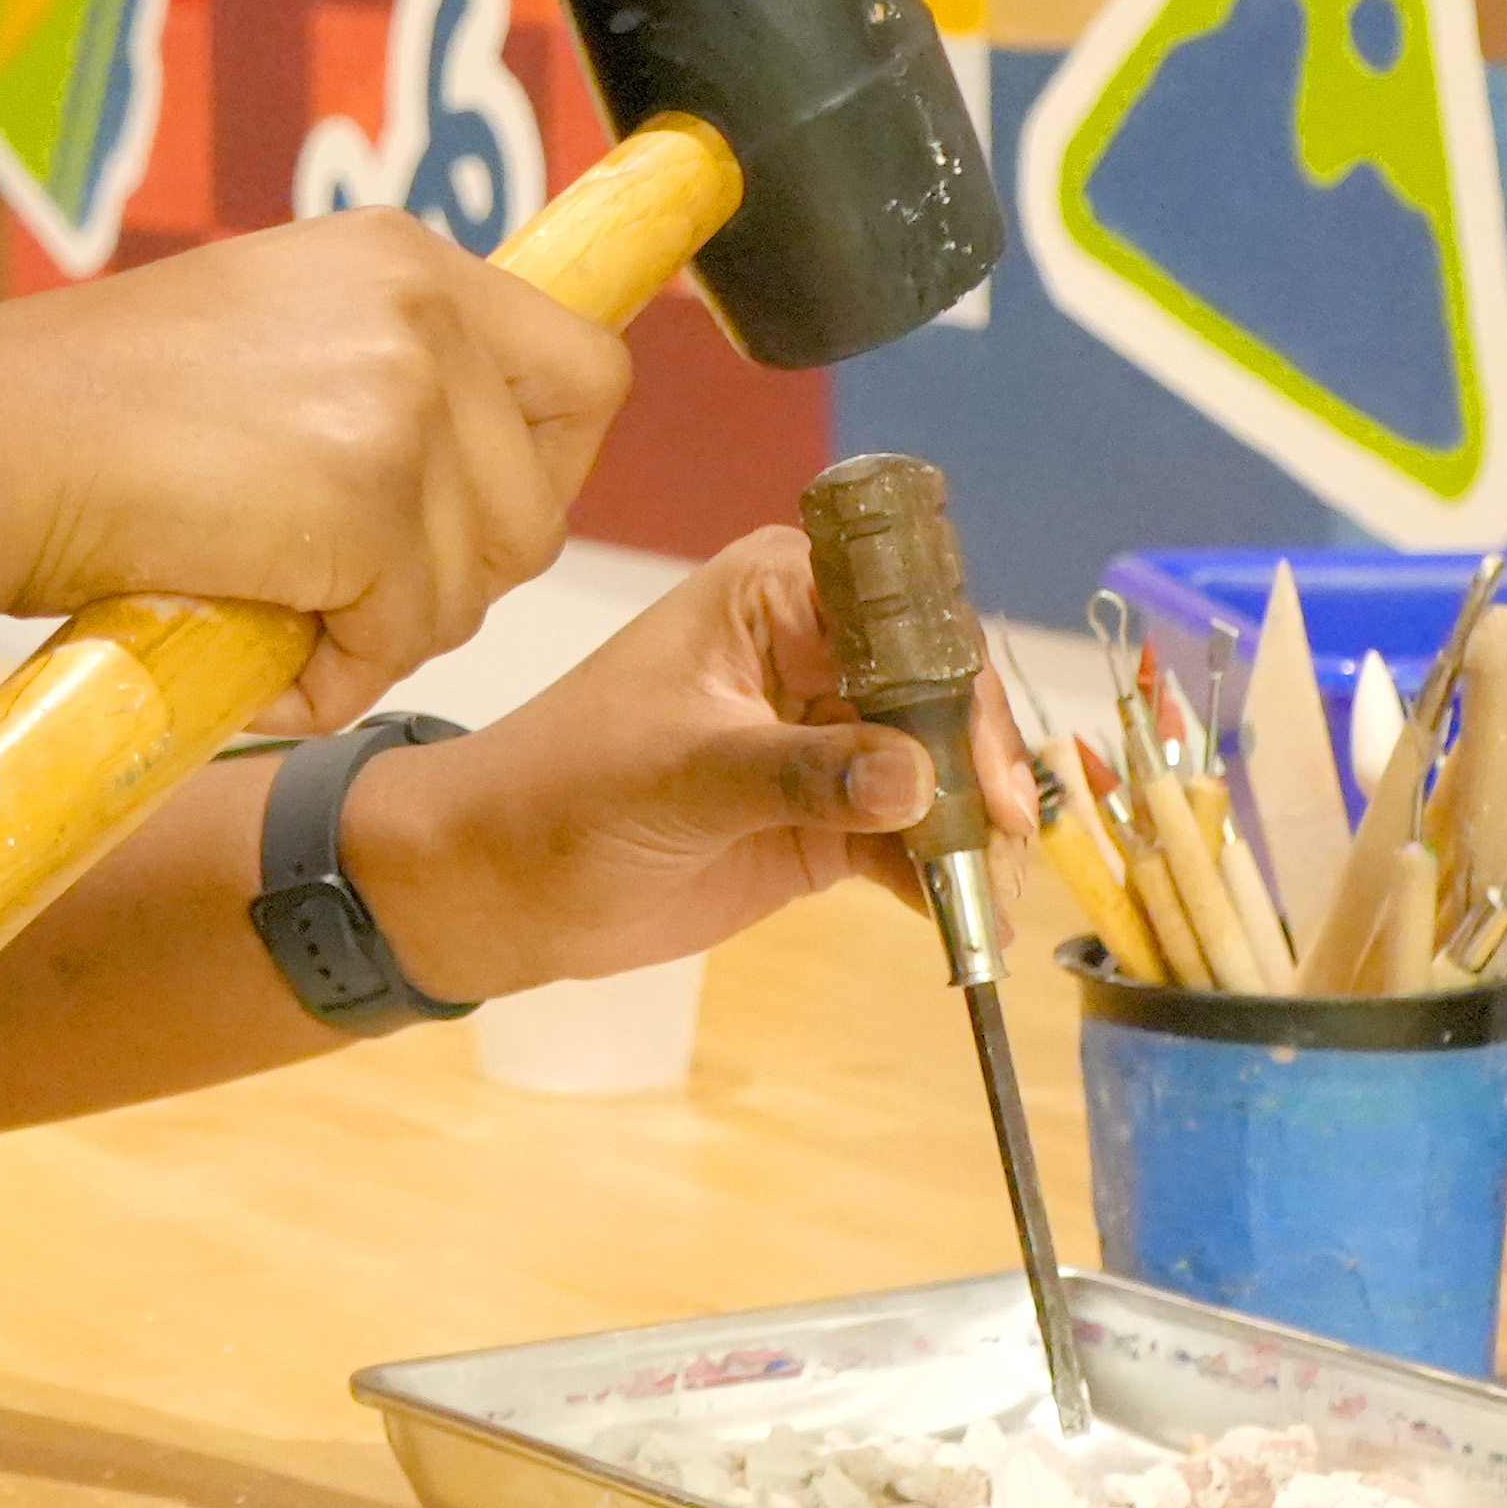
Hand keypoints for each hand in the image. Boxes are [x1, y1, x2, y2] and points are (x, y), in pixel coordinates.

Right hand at [0, 208, 627, 730]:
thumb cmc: (87, 412)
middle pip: (545, 498)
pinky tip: (258, 652)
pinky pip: (404, 639)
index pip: (582, 368)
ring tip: (277, 615)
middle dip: (462, 574)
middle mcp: (423, 307)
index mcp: (403, 257)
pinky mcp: (369, 498)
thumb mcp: (264, 331)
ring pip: (480, 582)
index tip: (468, 524)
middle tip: (354, 596)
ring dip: (387, 632)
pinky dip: (336, 675)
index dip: (543, 467)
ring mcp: (403, 398)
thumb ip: (377, 371)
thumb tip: (471, 479)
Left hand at [342, 525, 1028, 1001]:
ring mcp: (830, 736)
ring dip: (971, 825)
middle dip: (978, 761)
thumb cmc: (565, 792)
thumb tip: (914, 776)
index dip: (953, 679)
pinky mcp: (831, 815)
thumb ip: (802, 773)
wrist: (503, 884)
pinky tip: (967, 916)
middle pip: (939, 691)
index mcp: (779, 591)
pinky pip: (910, 834)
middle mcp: (820, 649)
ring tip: (992, 888)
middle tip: (1002, 832)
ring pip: (936, 767)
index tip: (978, 758)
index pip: (904, 612)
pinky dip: (941, 873)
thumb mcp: (683, 774)